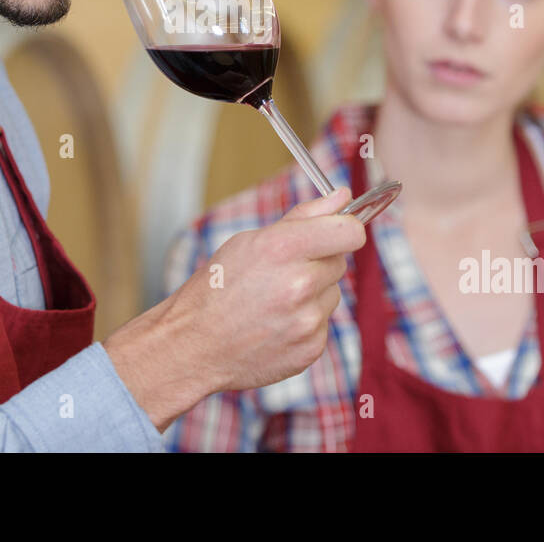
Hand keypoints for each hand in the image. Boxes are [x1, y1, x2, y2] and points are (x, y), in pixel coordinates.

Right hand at [182, 186, 363, 391]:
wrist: (194, 346)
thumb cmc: (216, 289)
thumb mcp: (249, 241)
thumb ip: (303, 217)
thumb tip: (342, 196)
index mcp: (282, 249)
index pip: (350, 231)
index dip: (345, 229)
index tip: (335, 233)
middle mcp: (299, 284)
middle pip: (340, 261)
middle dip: (318, 262)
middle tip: (282, 272)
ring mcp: (307, 320)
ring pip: (332, 293)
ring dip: (313, 294)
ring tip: (274, 302)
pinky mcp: (311, 347)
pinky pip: (323, 323)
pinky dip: (305, 322)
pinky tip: (276, 324)